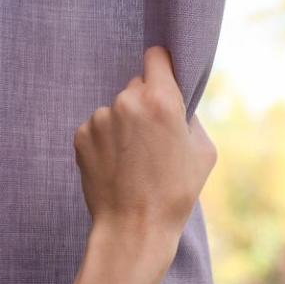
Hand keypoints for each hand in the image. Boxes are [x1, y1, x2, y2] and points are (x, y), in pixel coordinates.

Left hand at [74, 46, 216, 259]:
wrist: (135, 227)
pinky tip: (119, 166)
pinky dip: (108, 142)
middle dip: (146, 104)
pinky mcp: (81, 136)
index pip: (156, 57)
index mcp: (162, 100)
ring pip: (116, 109)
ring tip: (136, 160)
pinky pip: (99, 128)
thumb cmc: (176, 192)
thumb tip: (178, 107)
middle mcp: (126, 101)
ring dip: (125, 125)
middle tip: (156, 139)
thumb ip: (190, 118)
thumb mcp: (204, 152)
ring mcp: (100, 118)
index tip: (164, 78)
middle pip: (136, 86)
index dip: (162, 66)